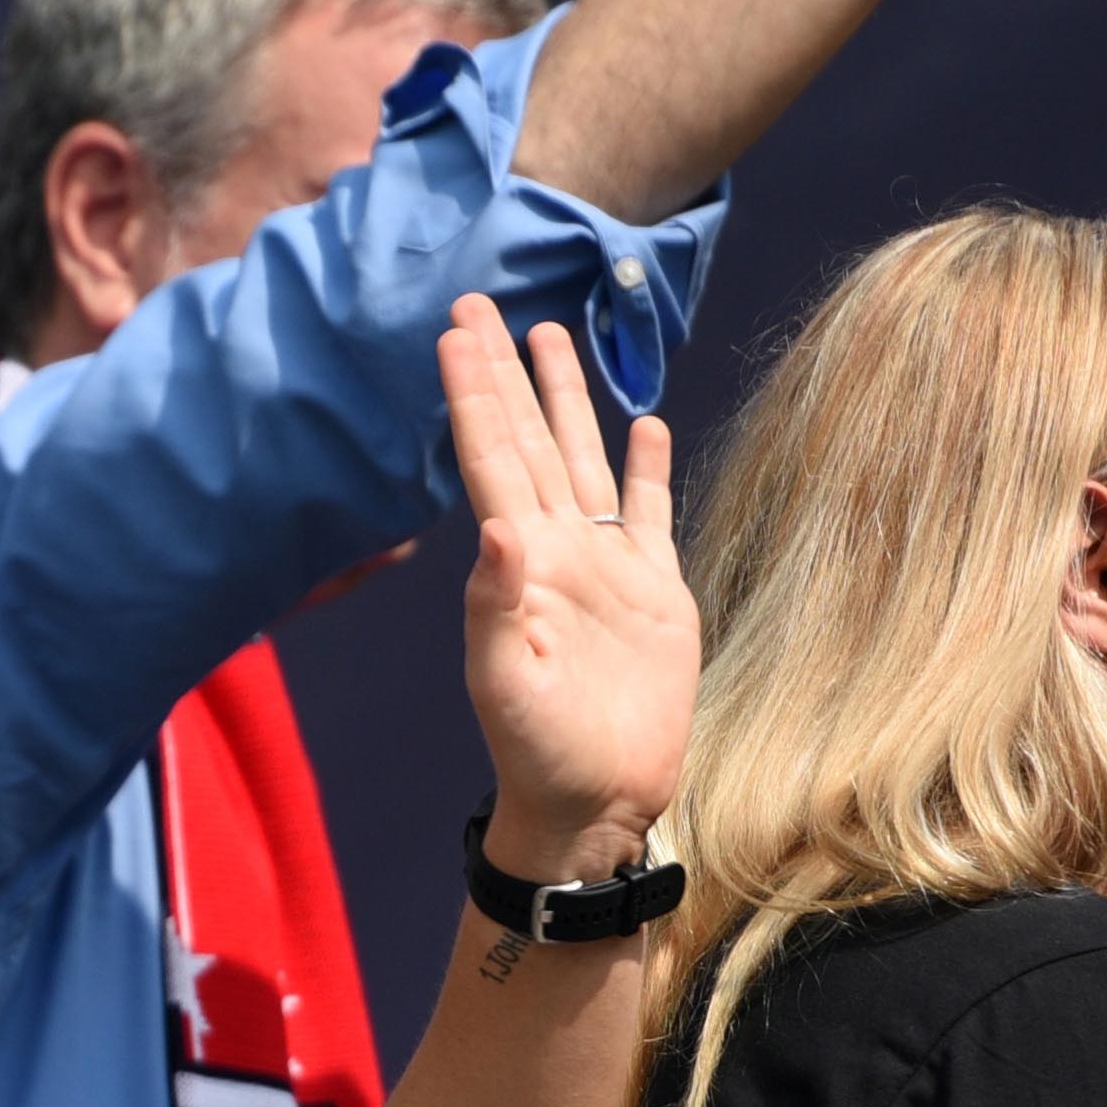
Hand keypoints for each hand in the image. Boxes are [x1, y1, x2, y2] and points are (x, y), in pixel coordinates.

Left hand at [441, 298, 689, 881]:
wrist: (599, 800)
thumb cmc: (541, 753)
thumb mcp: (506, 684)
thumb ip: (497, 607)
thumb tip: (496, 528)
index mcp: (518, 564)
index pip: (490, 459)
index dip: (472, 394)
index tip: (453, 334)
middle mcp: (557, 551)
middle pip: (526, 439)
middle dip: (502, 373)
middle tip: (478, 306)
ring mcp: (605, 566)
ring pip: (580, 459)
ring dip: (564, 399)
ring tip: (548, 336)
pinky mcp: (653, 592)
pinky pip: (648, 512)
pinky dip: (644, 468)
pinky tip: (642, 423)